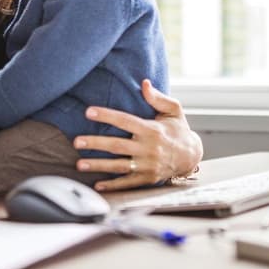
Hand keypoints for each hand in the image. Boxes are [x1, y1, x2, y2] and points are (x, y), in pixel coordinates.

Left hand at [73, 79, 202, 190]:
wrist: (192, 156)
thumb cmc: (179, 130)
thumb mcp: (174, 110)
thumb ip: (158, 98)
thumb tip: (144, 83)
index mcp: (152, 130)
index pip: (125, 121)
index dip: (106, 116)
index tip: (89, 112)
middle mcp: (148, 148)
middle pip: (117, 145)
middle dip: (96, 143)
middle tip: (76, 141)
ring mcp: (147, 165)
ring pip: (118, 166)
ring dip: (98, 165)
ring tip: (80, 164)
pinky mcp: (147, 178)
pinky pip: (127, 183)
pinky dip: (112, 185)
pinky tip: (97, 185)